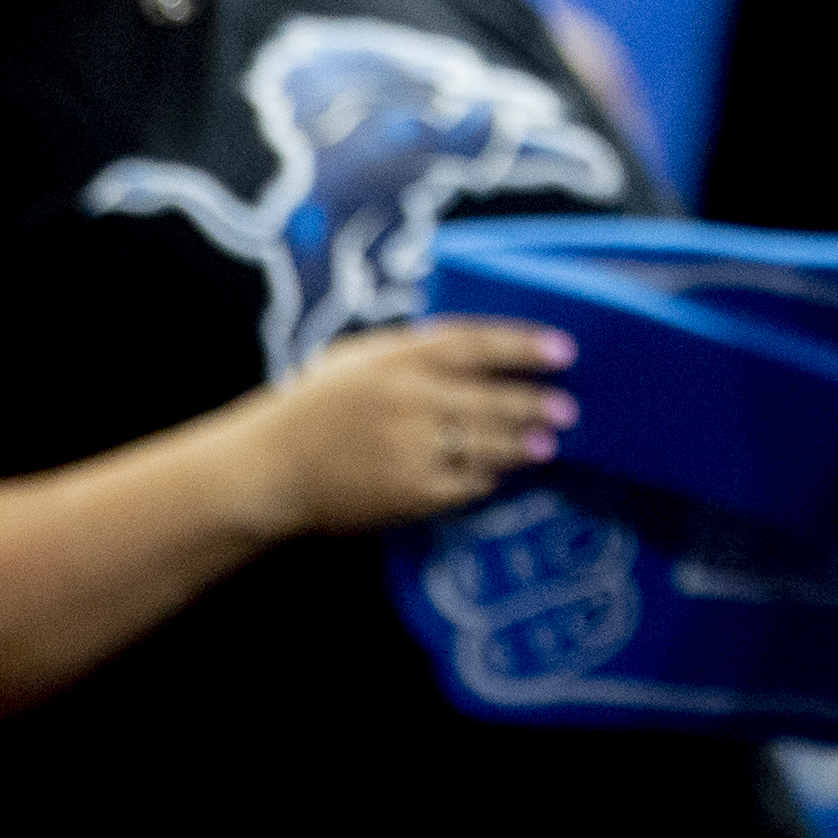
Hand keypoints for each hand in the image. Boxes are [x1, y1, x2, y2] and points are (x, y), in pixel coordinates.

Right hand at [232, 318, 577, 535]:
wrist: (269, 471)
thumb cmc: (313, 408)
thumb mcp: (356, 359)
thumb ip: (410, 349)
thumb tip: (474, 347)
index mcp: (395, 359)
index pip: (475, 344)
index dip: (523, 345)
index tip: (563, 349)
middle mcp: (408, 401)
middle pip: (491, 399)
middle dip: (534, 403)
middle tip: (568, 407)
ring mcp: (410, 450)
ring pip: (486, 445)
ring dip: (522, 445)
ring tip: (545, 444)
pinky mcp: (409, 493)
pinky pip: (464, 484)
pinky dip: (484, 479)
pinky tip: (497, 475)